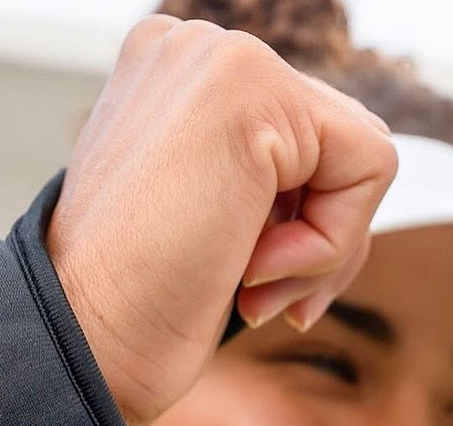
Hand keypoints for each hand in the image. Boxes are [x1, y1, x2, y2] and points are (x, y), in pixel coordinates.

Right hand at [46, 14, 395, 425]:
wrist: (82, 348)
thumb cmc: (135, 313)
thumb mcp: (202, 227)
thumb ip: (262, 185)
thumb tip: (351, 172)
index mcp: (172, 79)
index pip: (302, 142)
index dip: (296, 232)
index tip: (246, 289)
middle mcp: (193, 50)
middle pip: (338, 146)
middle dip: (318, 244)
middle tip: (255, 302)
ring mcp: (221, 60)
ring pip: (358, 157)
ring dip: (320, 254)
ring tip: (247, 290)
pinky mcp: (254, 90)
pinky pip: (369, 165)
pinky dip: (329, 243)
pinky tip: (252, 271)